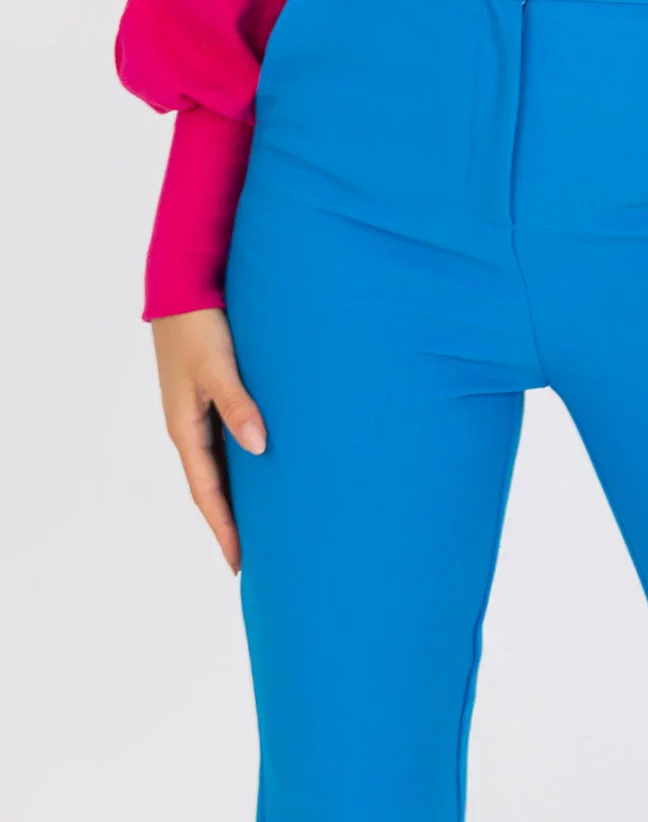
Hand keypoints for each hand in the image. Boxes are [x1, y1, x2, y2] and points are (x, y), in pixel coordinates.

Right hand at [149, 307, 267, 572]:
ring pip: (220, 464)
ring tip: (264, 521)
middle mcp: (190, 426)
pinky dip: (241, 462)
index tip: (240, 563)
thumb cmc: (199, 324)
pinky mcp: (211, 394)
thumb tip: (258, 448)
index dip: (224, 528)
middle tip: (257, 555)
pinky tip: (261, 466)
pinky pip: (225, 440)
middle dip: (230, 521)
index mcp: (185, 428)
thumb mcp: (218, 365)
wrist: (182, 285)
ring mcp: (199, 411)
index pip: (207, 492)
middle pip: (212, 486)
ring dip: (237, 493)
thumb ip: (238, 404)